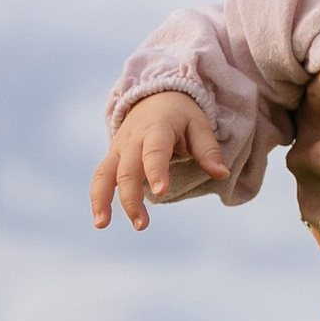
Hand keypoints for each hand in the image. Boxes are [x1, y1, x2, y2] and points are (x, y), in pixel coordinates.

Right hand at [93, 90, 225, 231]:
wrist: (155, 95)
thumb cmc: (181, 115)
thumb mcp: (198, 125)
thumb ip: (208, 150)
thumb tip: (222, 174)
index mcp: (157, 128)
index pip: (155, 151)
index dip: (156, 171)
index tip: (160, 193)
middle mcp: (133, 139)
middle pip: (128, 170)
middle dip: (131, 198)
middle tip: (142, 225)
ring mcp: (119, 148)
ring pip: (104, 174)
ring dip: (101, 200)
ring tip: (101, 225)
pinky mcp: (111, 157)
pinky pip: (100, 177)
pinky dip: (97, 197)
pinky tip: (101, 220)